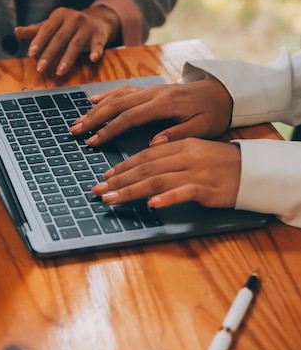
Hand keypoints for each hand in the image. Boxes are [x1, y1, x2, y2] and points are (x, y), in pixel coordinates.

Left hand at [14, 5, 119, 75]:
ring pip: (76, 44)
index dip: (39, 41)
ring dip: (68, 58)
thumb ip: (36, 30)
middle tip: (41, 69)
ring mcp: (88, 27)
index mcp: (60, 14)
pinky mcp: (100, 35)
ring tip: (60, 71)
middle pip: (60, 38)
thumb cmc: (70, 25)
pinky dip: (96, 51)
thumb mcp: (54, 24)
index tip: (31, 54)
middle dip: (50, 54)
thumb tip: (16, 31)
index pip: (47, 29)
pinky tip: (93, 59)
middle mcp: (74, 18)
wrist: (98, 19)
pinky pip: (98, 44)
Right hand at [69, 78, 232, 145]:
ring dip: (95, 108)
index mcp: (164, 104)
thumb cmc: (213, 113)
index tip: (94, 141)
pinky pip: (124, 90)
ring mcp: (150, 89)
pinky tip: (93, 101)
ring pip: (117, 96)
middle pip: (117, 104)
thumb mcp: (202, 127)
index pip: (130, 117)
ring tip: (78, 121)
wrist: (223, 93)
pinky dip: (106, 95)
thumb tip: (153, 143)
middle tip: (75, 131)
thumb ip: (177, 134)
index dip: (110, 129)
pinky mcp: (150, 89)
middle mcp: (153, 93)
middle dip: (94, 118)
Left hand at [91, 138, 240, 209]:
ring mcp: (196, 172)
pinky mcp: (207, 188)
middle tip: (98, 189)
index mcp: (181, 145)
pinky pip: (183, 192)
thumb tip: (144, 166)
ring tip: (111, 198)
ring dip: (131, 190)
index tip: (106, 176)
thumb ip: (170, 155)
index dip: (124, 165)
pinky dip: (166, 198)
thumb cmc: (221, 162)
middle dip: (119, 179)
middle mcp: (185, 156)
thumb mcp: (195, 151)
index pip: (146, 155)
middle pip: (146, 167)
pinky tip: (151, 204)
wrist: (252, 170)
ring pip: (157, 180)